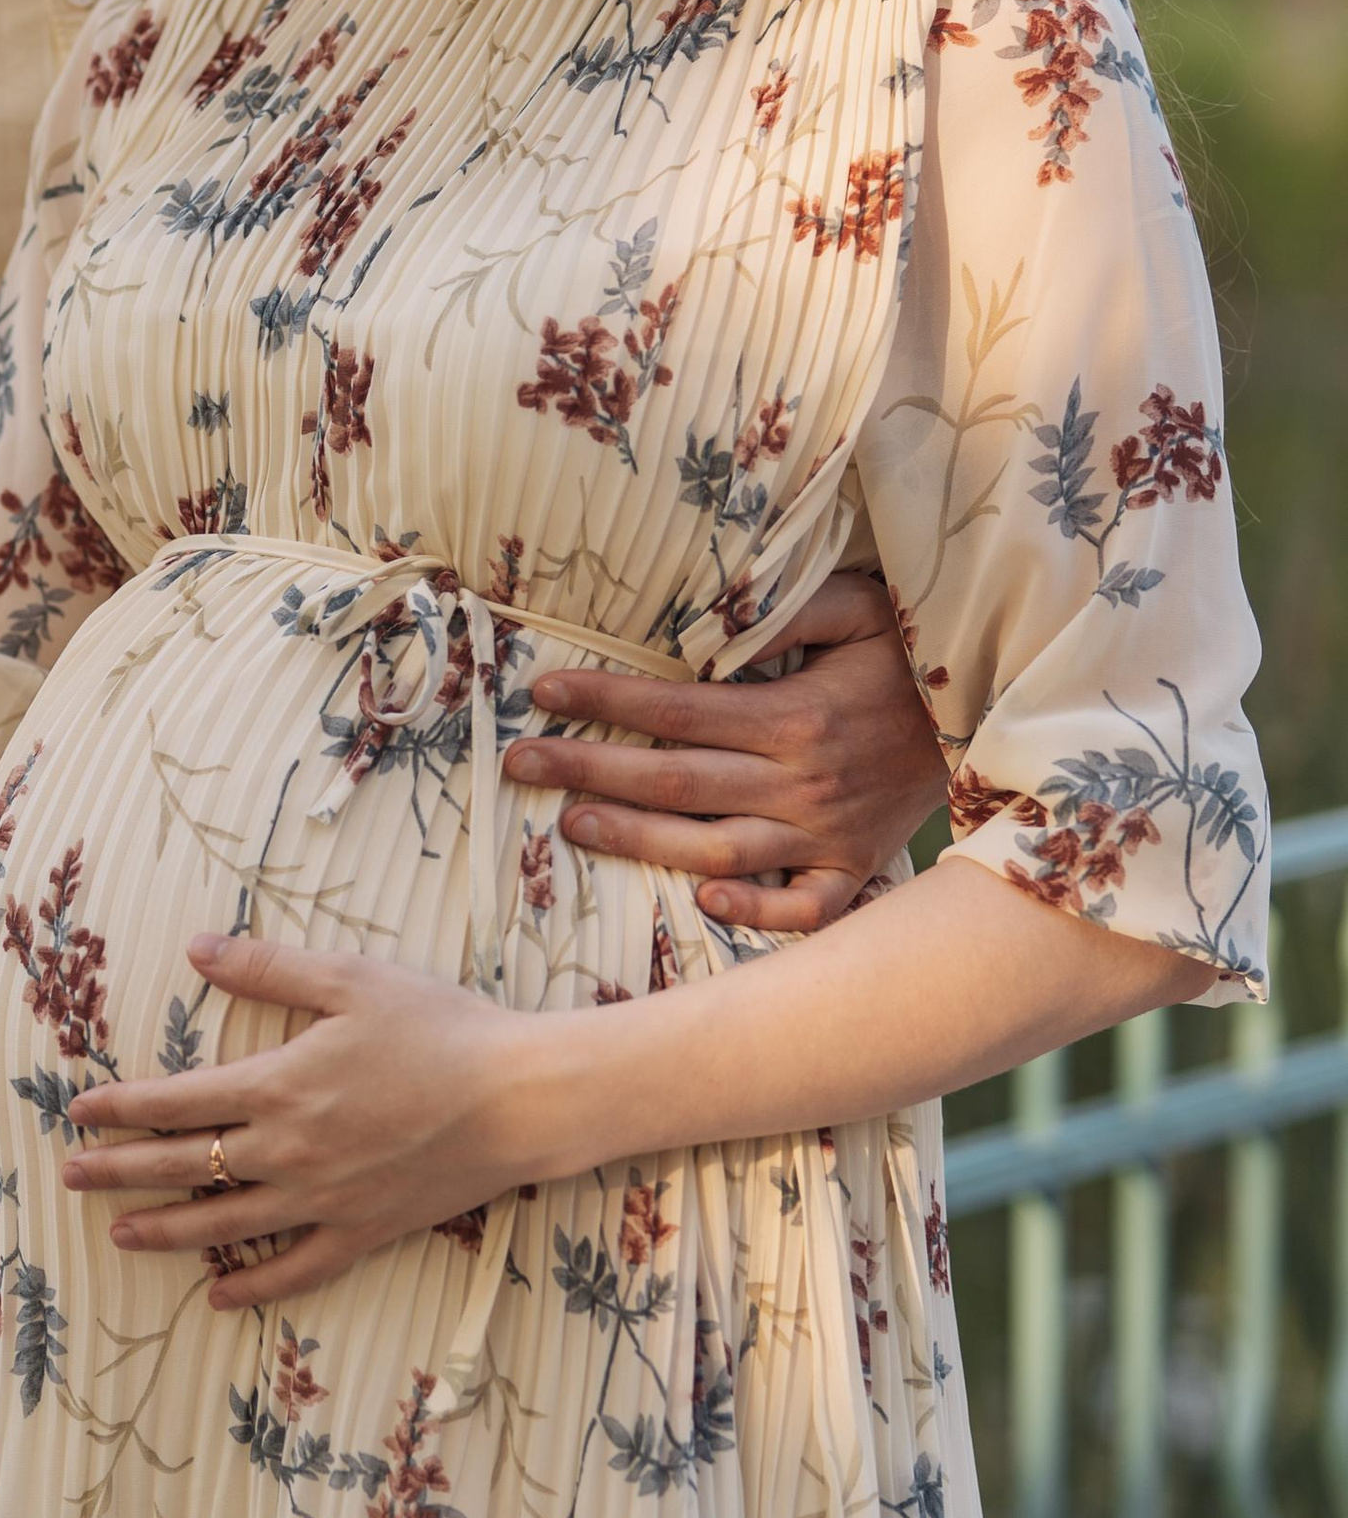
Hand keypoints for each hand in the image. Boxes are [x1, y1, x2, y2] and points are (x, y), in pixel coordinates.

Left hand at [61, 931, 541, 1307]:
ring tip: (121, 1234)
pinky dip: (254, 1287)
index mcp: (280, 1085)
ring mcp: (324, 1200)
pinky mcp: (363, 1230)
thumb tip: (195, 948)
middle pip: (185, 1165)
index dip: (120, 1107)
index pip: (177, 1100)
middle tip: (70, 1177)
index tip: (78, 1112)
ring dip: (166, 1230)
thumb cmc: (440, 1028)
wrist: (520, 1097)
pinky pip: (297, 1268)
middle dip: (120, 1171)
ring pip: (225, 1226)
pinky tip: (218, 1299)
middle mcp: (289, 1151)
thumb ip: (267, 966)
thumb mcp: (351, 979)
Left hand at [499, 570, 944, 934]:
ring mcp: (829, 834)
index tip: (543, 690)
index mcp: (796, 715)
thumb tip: (705, 618)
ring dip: (639, 839)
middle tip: (518, 764)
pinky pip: (801, 908)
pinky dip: (755, 912)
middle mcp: (805, 782)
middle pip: (676, 782)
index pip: (677, 710)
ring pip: (717, 848)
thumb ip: (781, 609)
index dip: (605, 698)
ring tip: (572, 824)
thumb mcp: (858, 605)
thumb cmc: (912, 651)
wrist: (999, 715)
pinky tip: (700, 901)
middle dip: (588, 770)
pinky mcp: (854, 869)